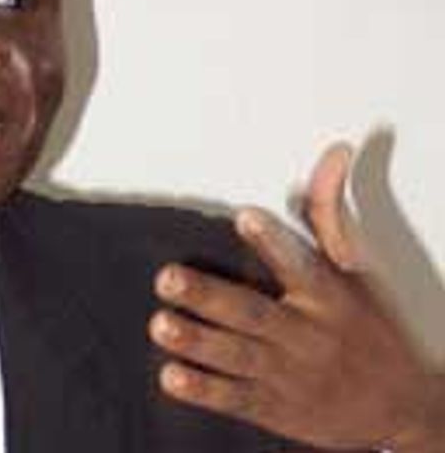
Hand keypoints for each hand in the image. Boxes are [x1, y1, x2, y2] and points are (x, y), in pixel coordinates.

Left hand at [149, 143, 444, 451]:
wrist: (401, 409)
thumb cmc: (370, 328)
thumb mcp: (356, 270)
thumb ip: (328, 212)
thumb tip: (333, 153)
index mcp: (328, 298)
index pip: (301, 265)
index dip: (274, 241)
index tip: (245, 216)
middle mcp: (306, 335)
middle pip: (255, 314)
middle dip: (210, 296)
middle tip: (169, 277)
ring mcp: (288, 374)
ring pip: (238, 356)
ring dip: (198, 341)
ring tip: (161, 323)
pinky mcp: (274, 407)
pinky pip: (236, 398)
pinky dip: (204, 389)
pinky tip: (172, 375)